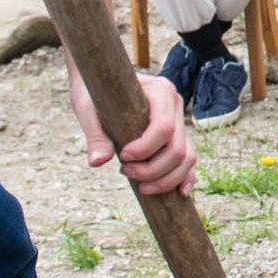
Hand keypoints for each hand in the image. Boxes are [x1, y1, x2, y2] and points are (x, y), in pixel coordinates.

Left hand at [68, 69, 198, 194]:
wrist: (101, 83)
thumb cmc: (95, 94)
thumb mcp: (89, 111)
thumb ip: (96, 136)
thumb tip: (97, 163)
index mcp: (161, 91)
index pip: (164, 128)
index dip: (145, 149)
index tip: (122, 157)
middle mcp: (176, 104)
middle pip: (177, 149)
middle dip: (153, 170)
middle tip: (125, 173)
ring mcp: (179, 121)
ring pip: (186, 158)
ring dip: (166, 180)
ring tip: (140, 186)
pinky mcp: (178, 136)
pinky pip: (188, 160)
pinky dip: (184, 177)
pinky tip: (178, 193)